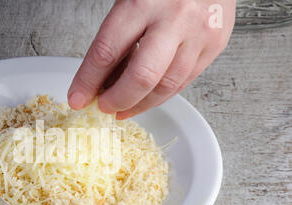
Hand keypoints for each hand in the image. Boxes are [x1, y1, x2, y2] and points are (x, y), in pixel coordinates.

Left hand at [68, 0, 235, 118]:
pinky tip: (146, 98)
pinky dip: (160, 96)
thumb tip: (100, 79)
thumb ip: (115, 37)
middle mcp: (174, 18)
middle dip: (116, 100)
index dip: (88, 81)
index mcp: (143, 1)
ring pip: (165, 87)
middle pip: (141, 77)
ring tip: (122, 108)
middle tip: (103, 106)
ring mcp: (198, 33)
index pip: (107, 52)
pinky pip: (184, 83)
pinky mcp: (215, 45)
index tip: (77, 98)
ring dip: (139, 104)